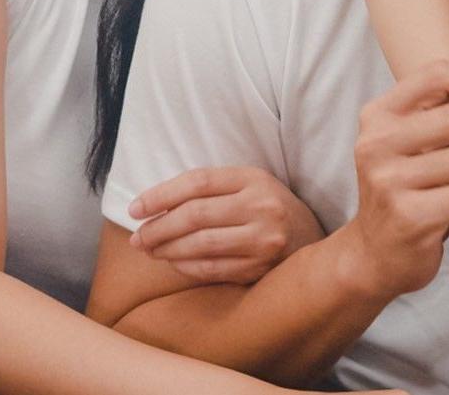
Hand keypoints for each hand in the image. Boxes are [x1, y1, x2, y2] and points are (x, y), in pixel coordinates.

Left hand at [130, 165, 325, 283]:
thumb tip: (155, 206)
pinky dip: (187, 267)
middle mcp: (261, 207)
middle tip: (137, 238)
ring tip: (150, 250)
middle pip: (195, 215)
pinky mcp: (262, 268)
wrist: (313, 238)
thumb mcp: (246, 185)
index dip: (160, 195)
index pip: (197, 182)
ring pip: (201, 245)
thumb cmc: (267, 207)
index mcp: (253, 178)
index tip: (135, 209)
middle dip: (158, 228)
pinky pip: (214, 269)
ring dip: (167, 250)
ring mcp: (264, 240)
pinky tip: (174, 263)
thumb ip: (209, 189)